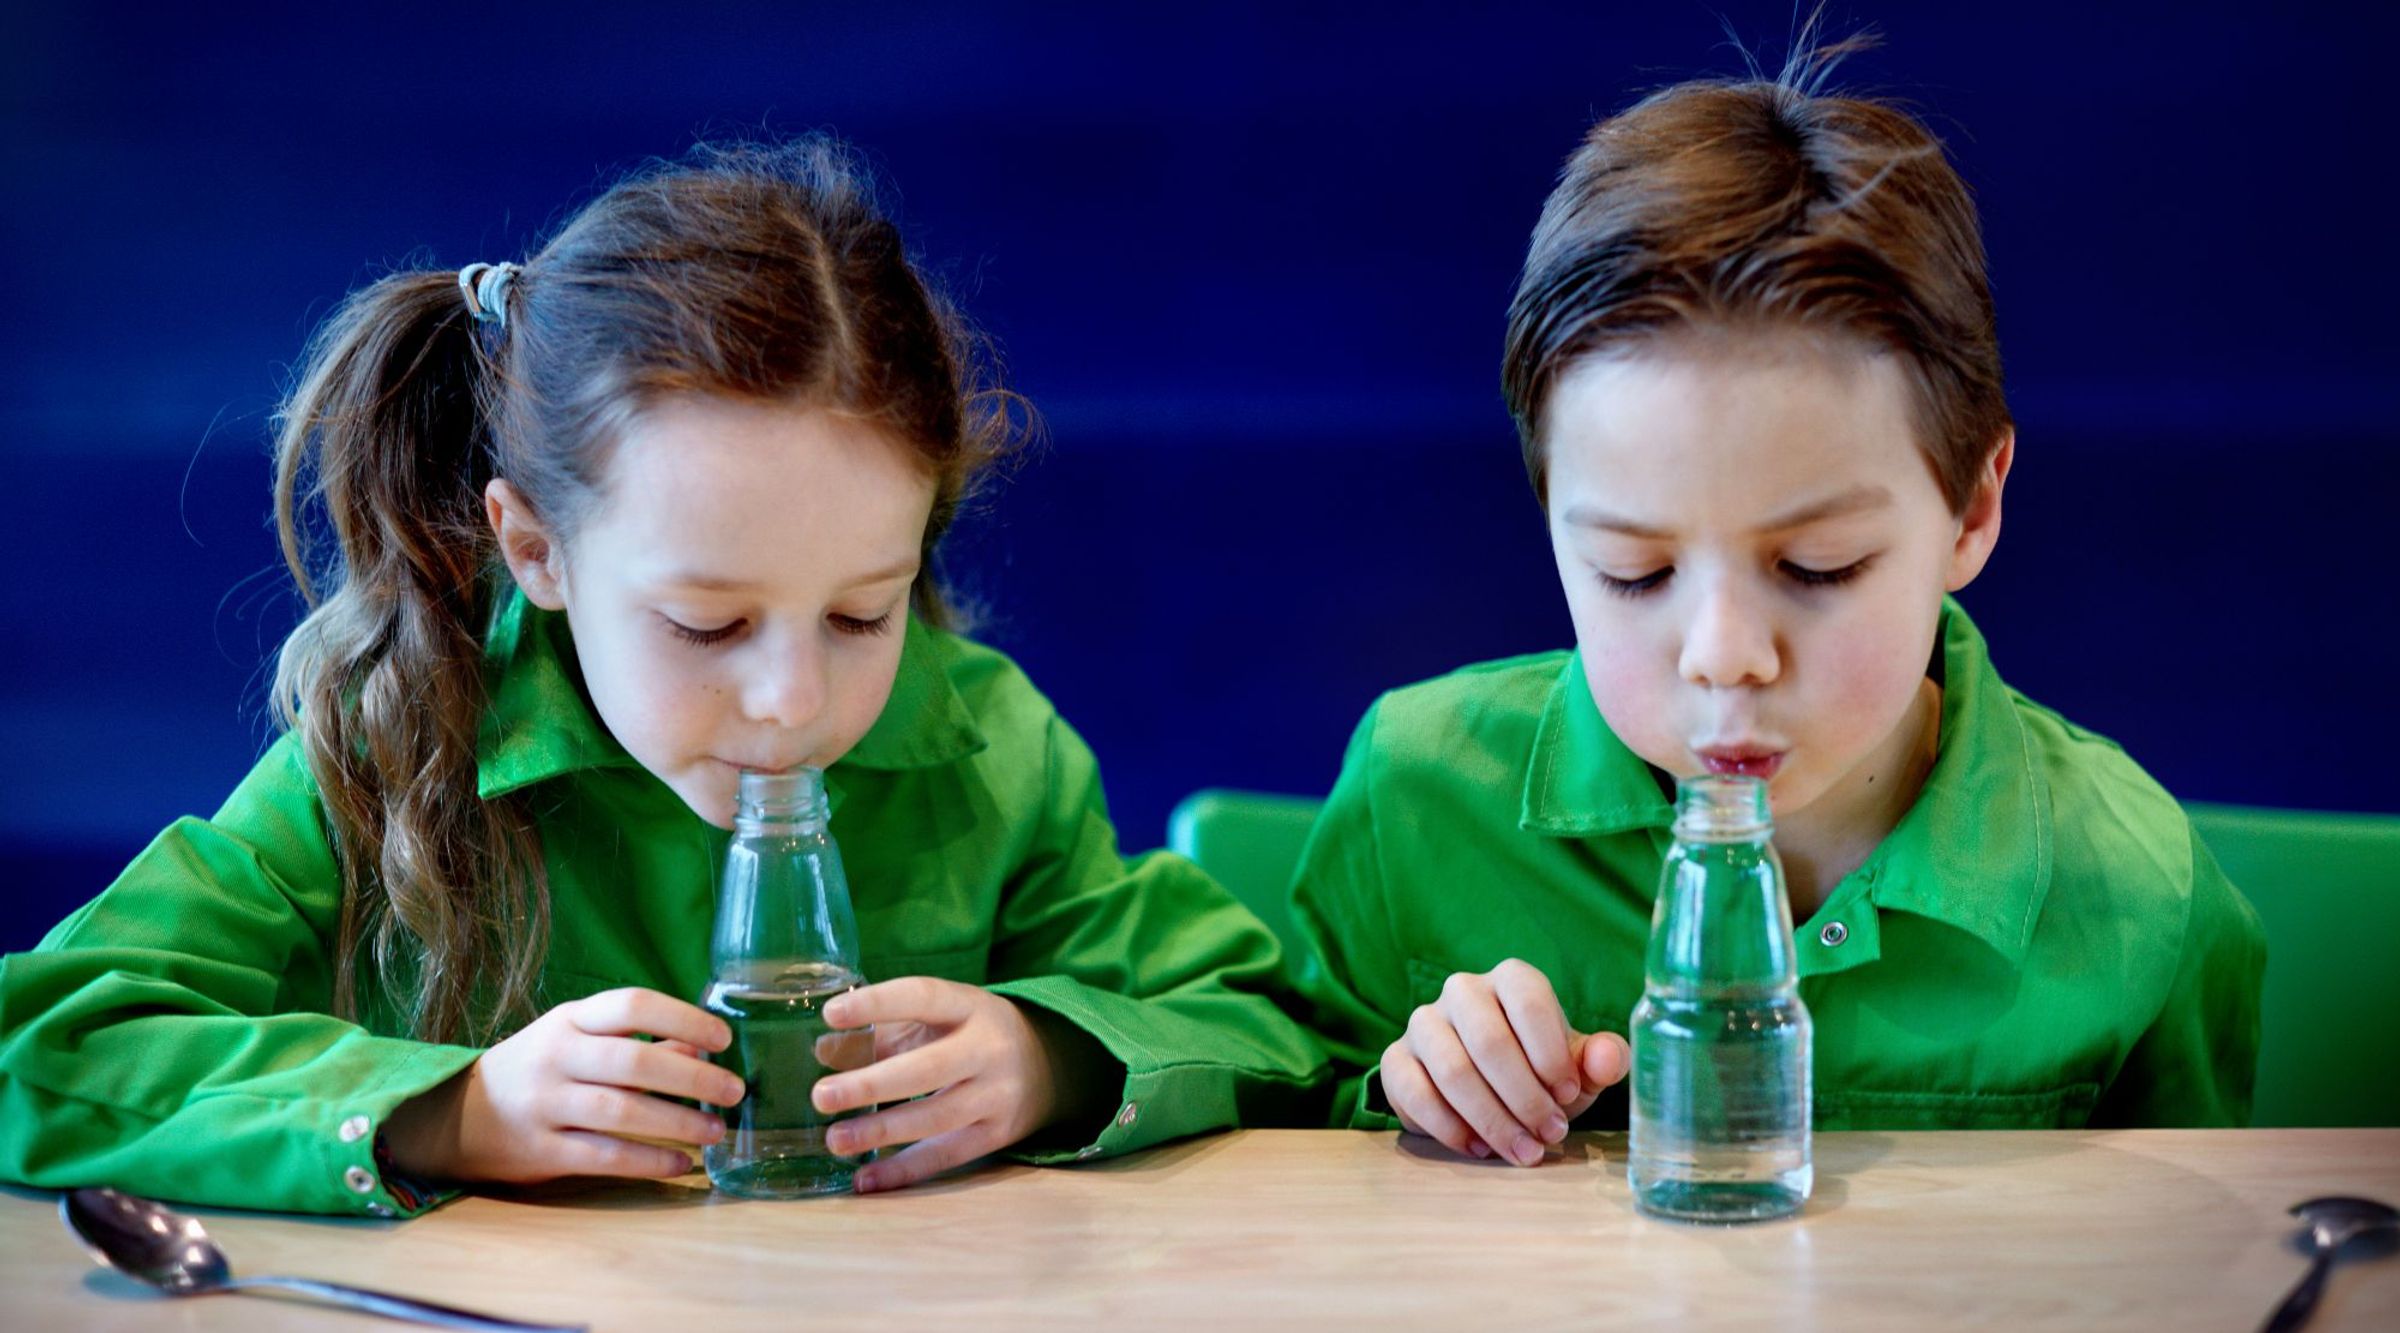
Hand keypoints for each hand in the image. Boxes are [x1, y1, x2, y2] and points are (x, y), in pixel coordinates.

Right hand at [383, 988, 744, 1183]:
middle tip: (734, 1091)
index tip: (724, 1039)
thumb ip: (639, 1043)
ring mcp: (544, 1104)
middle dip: (692, 1078)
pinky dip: (647, 1161)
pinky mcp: (540, 1150)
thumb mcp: (580, 1040)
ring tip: (716, 1132)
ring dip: (676, 1122)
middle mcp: (555, 1056)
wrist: (457, 1115)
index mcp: (570, 1020)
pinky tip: (681, 1164)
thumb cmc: (540, 1069)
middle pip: (632, 1062)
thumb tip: (702, 1047)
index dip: (683, 1017)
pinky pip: (602, 1156)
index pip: (632, 1005)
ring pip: (620, 1112)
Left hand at [809, 977, 1077, 1193]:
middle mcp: (989, 1048)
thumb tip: (823, 1052)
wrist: (1044, 1066)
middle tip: (821, 1096)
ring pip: (937, 1117)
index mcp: (969, 1005)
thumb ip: (880, 1033)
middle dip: (872, 1084)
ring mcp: (997, 1094)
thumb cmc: (969, 1036)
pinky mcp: (997, 1134)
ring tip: (835, 1140)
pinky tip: (865, 1178)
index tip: (830, 1014)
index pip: (923, 997)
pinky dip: (903, 1170)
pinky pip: (946, 1155)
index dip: (878, 1004)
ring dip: (881, 1131)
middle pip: (929, 1068)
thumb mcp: (935, 1020)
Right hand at [1379, 959, 1630, 1166]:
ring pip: (1452, 1069)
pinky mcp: (1397, 1059)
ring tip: (1522, 1151)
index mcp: (1510, 979)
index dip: (1552, 1053)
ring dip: (1491, 1119)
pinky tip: (1479, 1149)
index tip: (1569, 1096)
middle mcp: (1462, 990)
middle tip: (1550, 1135)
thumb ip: (1601, 1060)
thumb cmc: (1538, 1071)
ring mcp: (1424, 1023)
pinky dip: (1450, 1128)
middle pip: (1489, 1041)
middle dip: (1525, 1097)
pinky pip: (1415, 1092)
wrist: (1485, 1088)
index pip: (1529, 1001)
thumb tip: (1608, 1058)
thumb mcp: (1576, 1068)